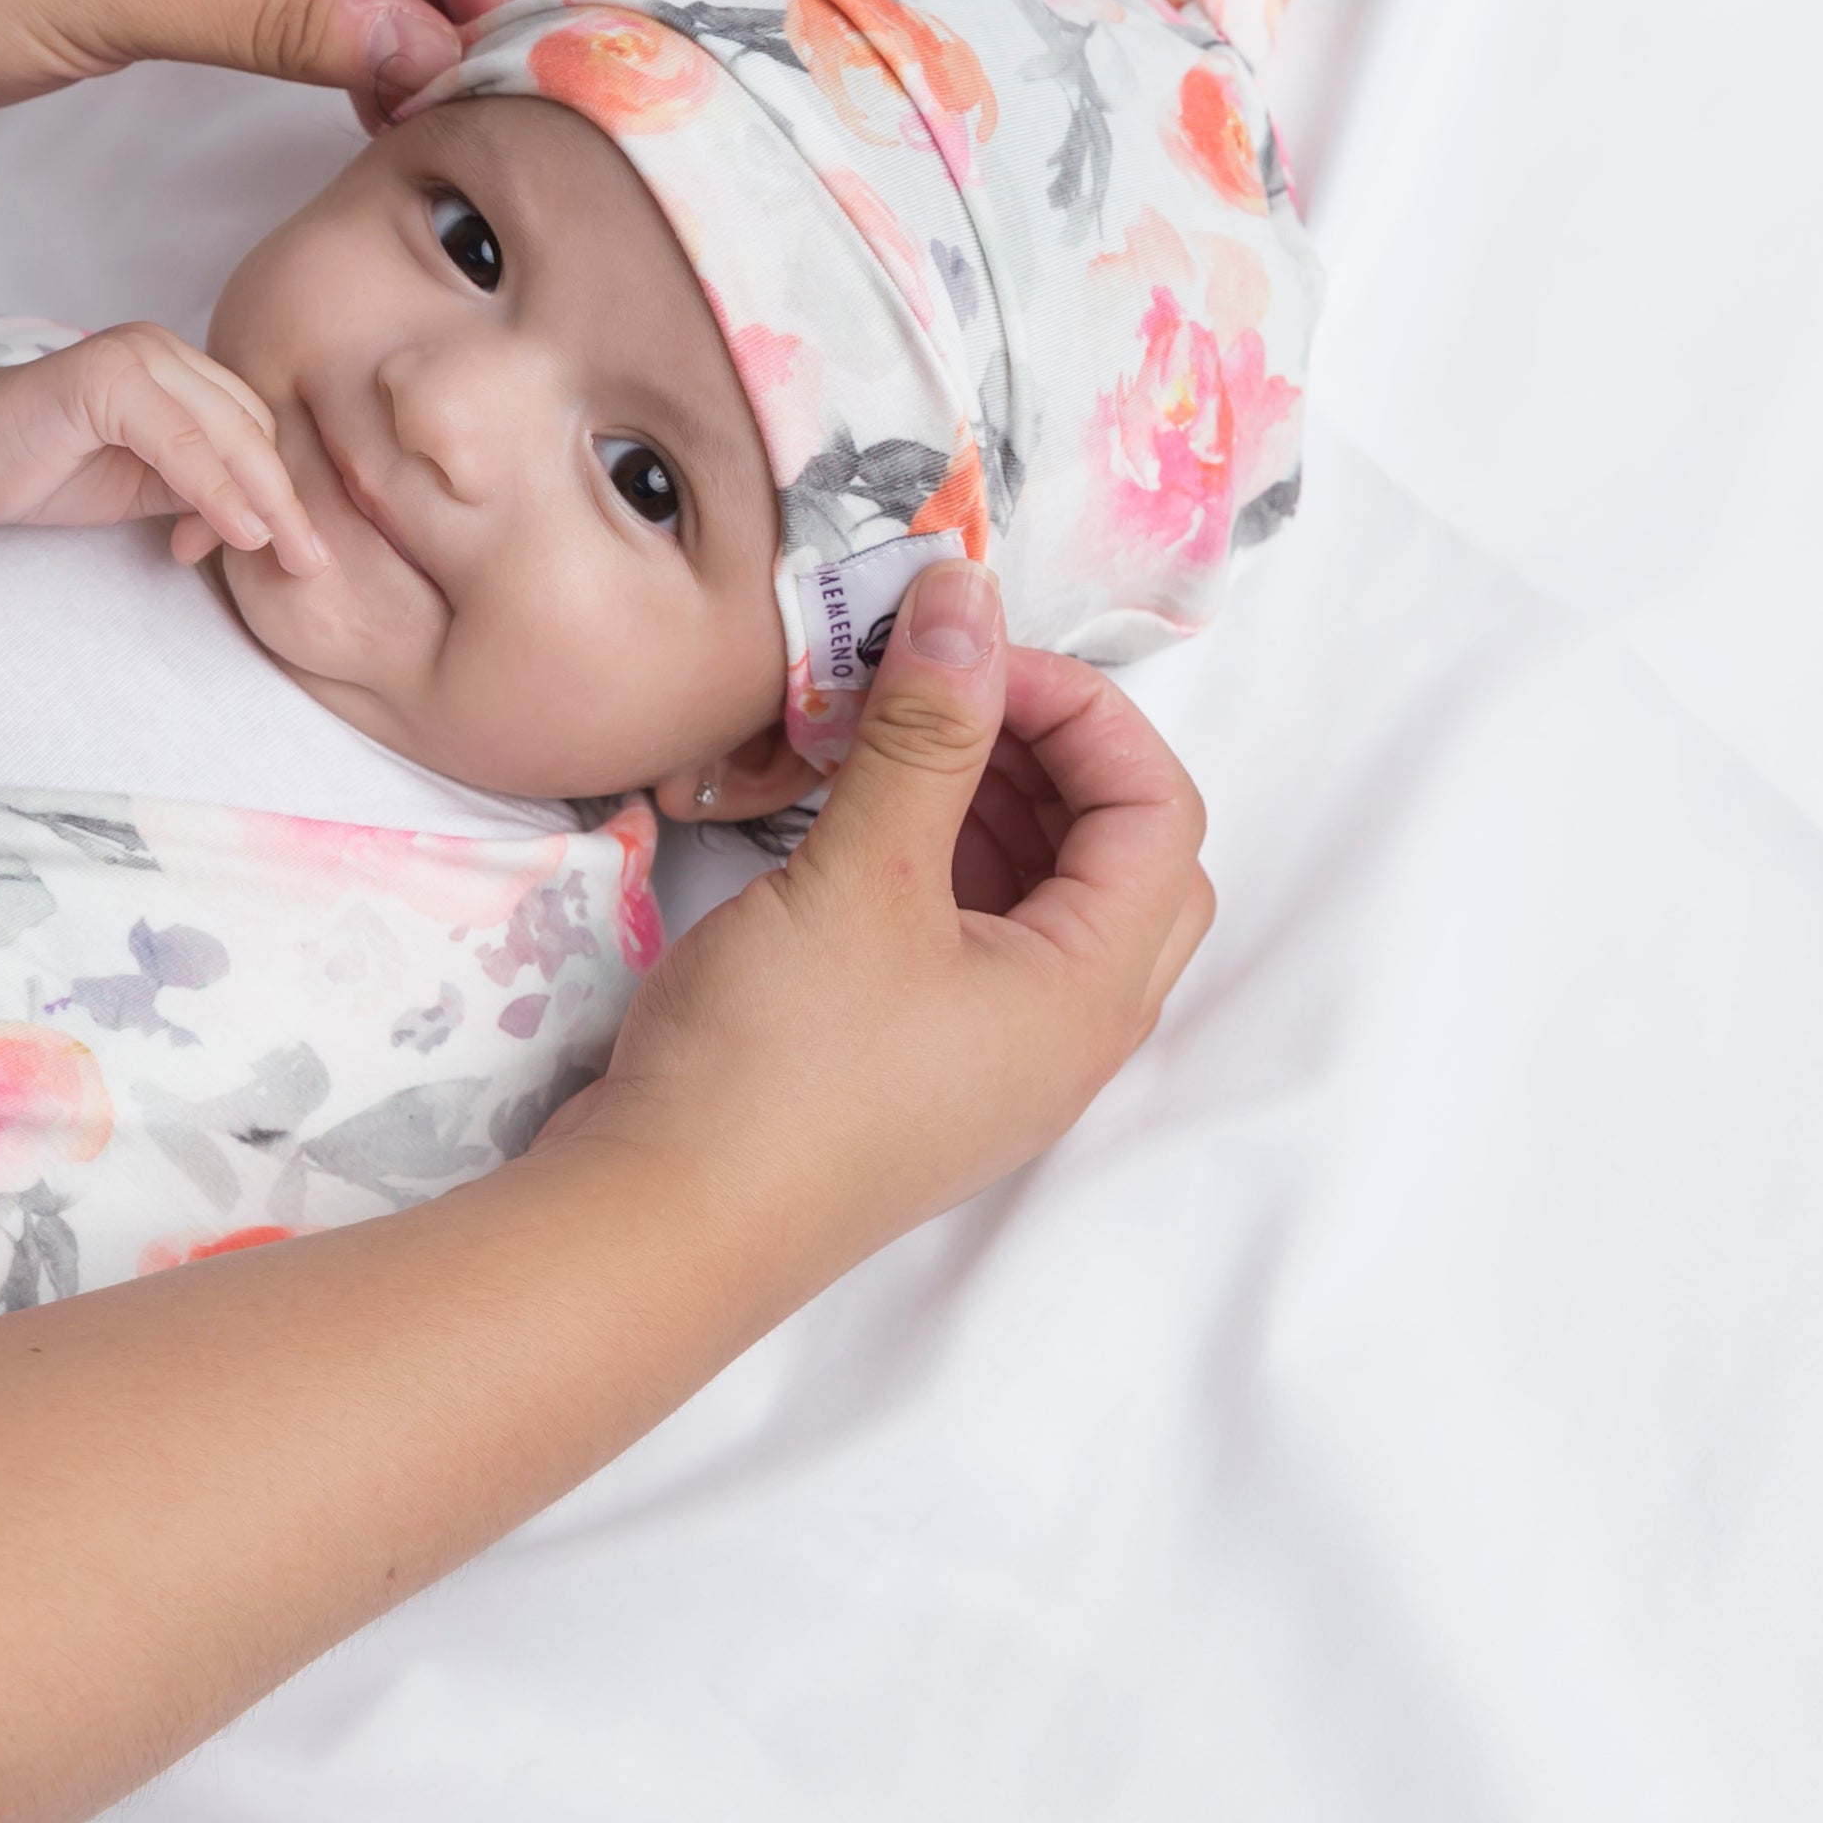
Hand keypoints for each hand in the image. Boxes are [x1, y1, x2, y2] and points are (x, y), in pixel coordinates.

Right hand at [0, 325, 331, 608]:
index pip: (255, 427)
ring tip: (288, 554)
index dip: (276, 491)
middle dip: (286, 498)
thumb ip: (200, 491)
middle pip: (254, 426)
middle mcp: (162, 349)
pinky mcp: (104, 377)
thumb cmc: (42, 471)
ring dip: (263, 497)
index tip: (296, 554)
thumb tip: (263, 523)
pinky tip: (238, 531)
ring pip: (227, 430)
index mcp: (176, 368)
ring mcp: (134, 356)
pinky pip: (180, 439)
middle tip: (313, 562)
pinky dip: (215, 488)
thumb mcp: (143, 488)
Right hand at [555, 561, 1214, 1252]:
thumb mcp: (860, 876)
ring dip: (988, 800)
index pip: (1158, 809)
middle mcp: (1069, 1033)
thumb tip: (968, 596)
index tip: (965, 657)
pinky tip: (851, 818)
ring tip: (886, 741)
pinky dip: (936, 859)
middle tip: (943, 696)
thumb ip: (927, 730)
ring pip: (1044, 895)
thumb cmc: (778, 1062)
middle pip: (1122, 855)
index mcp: (1092, 991)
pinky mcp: (921, 1068)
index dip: (1081, 709)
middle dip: (1048, 752)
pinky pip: (971, 938)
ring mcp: (995, 1059)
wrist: (663, 1226)